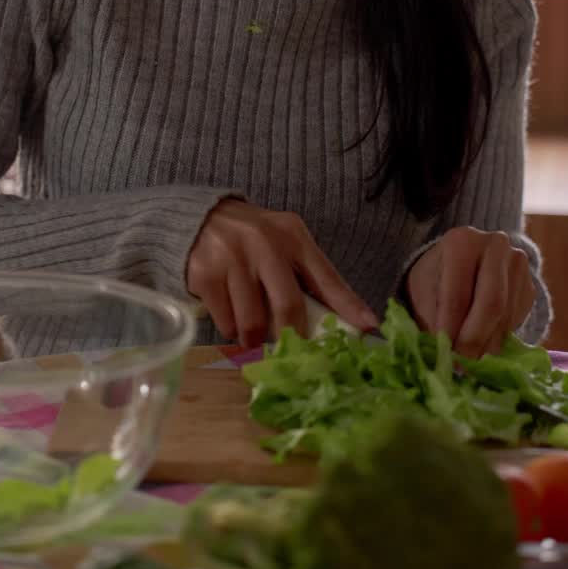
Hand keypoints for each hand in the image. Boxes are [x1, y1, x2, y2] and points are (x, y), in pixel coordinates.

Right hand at [187, 199, 378, 346]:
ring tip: (252, 330)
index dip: (349, 306)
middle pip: (288, 306)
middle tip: (292, 349)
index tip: (369, 328)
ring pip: (253, 323)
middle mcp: (264, 243)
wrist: (197, 219)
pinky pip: (227, 323)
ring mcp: (232, 258)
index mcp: (292, 236)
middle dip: (293, 336)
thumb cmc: (251, 240)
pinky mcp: (205, 274)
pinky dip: (231, 329)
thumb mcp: (283, 244)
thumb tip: (339, 323)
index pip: (326, 277)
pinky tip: (229, 313)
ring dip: (255, 338)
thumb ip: (306, 276)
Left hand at [403, 226, 535, 357]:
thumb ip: (429, 317)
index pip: (457, 292)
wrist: (464, 264)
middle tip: (460, 367)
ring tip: (468, 366)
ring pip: (506, 316)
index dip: (450, 327)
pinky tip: (483, 352)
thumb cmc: (436, 278)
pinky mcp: (529, 287)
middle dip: (474, 340)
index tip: (442, 354)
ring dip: (487, 347)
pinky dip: (498, 342)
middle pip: (491, 303)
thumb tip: (438, 352)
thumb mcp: (423, 291)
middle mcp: (496, 246)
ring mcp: (518, 265)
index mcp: (462, 241)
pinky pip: (516, 321)